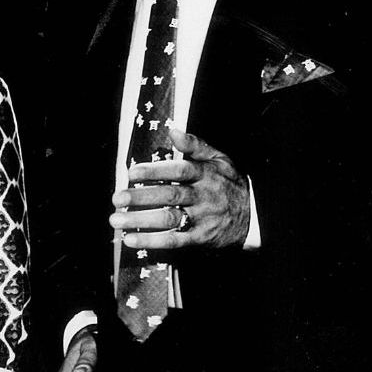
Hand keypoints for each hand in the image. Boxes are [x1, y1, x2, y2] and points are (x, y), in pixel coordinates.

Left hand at [110, 128, 249, 249]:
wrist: (256, 215)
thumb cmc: (229, 183)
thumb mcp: (219, 159)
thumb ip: (195, 145)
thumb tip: (173, 130)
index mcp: (206, 173)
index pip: (179, 170)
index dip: (155, 171)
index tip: (131, 172)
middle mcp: (203, 196)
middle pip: (170, 195)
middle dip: (141, 197)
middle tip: (116, 198)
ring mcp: (203, 218)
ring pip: (169, 218)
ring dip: (140, 221)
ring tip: (116, 220)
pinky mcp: (201, 238)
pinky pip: (175, 240)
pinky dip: (152, 241)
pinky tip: (131, 239)